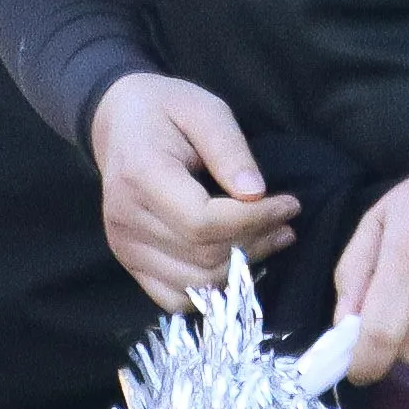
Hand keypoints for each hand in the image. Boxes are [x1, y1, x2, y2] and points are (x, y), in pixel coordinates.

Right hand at [86, 75, 296, 304]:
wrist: (119, 123)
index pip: (202, 222)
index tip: (289, 204)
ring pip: (194, 283)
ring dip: (240, 268)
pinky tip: (235, 263)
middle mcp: (126, 219)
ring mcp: (124, 246)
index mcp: (141, 175)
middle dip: (255, 242)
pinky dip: (211, 290)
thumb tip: (256, 193)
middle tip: (286, 221)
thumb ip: (229, 149)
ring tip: (271, 238)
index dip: (254, 220)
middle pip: (202, 256)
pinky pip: (174, 298)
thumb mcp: (205, 110)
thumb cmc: (167, 110)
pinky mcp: (130, 262)